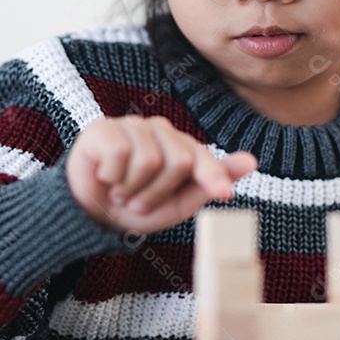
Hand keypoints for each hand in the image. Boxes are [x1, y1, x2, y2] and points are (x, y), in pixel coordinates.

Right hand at [67, 114, 257, 234]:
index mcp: (181, 147)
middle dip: (157, 193)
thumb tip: (251, 161)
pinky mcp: (103, 128)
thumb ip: (209, 183)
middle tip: (138, 202)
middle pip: (178, 161)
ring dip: (132, 189)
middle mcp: (160, 130)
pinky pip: (120, 155)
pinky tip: (105, 178)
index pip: (203, 158)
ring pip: (149, 160)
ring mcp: (132, 126)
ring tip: (122, 192)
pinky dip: (112, 178)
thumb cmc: (135, 206)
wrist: (88, 213)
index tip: (225, 194)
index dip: (214, 176)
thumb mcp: (175, 205)